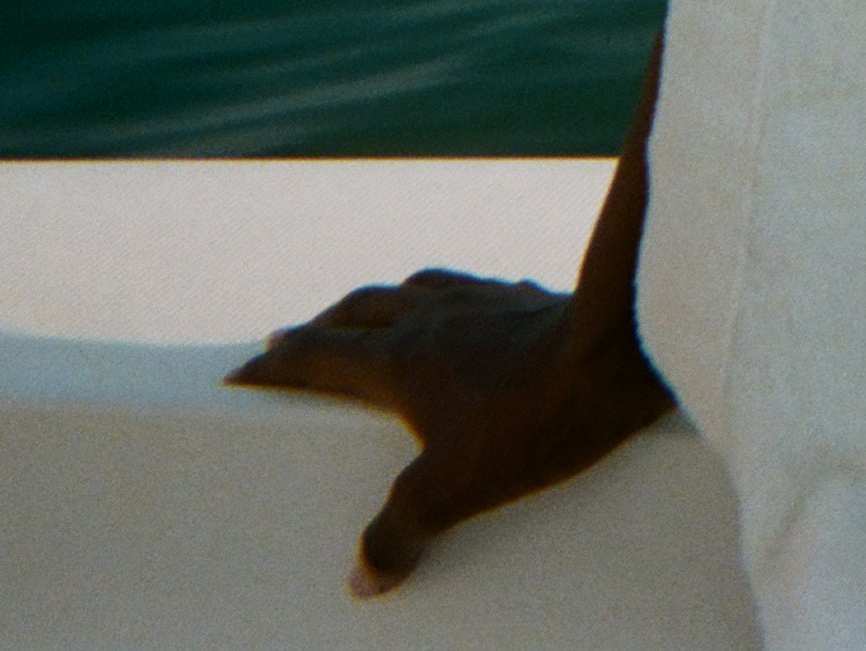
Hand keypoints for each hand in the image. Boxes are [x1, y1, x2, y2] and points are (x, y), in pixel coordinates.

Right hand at [225, 266, 675, 596]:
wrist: (622, 348)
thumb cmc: (533, 416)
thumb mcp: (455, 488)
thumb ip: (400, 531)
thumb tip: (362, 578)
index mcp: (399, 358)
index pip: (319, 356)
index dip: (277, 366)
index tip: (243, 371)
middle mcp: (434, 316)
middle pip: (361, 308)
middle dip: (322, 326)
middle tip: (296, 336)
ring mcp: (486, 298)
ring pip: (417, 288)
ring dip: (385, 301)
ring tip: (375, 312)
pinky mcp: (533, 297)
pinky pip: (477, 290)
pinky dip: (454, 298)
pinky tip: (474, 308)